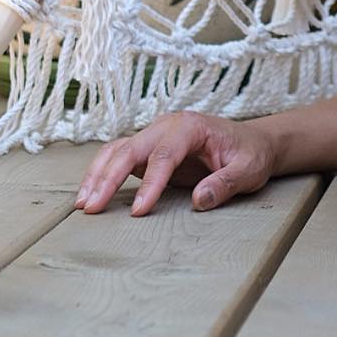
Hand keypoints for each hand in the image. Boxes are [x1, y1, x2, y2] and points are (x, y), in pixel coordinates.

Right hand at [74, 110, 277, 215]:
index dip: (151, 183)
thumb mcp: (248, 169)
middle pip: (132, 148)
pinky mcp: (148, 149)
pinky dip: (102, 173)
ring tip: (84, 204)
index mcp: (192, 126)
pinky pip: (119, 157)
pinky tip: (91, 194)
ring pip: (118, 150)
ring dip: (98, 175)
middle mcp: (168, 126)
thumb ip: (226, 183)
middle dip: (109, 177)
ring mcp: (155, 135)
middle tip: (92, 208)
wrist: (252, 143)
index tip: (140, 211)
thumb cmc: (250, 154)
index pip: (165, 154)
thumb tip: (199, 199)